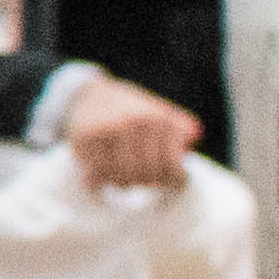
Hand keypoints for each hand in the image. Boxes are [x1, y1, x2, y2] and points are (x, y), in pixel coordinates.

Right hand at [64, 86, 199, 192]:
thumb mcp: (160, 114)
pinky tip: (101, 176)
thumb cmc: (131, 113)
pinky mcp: (86, 138)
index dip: (172, 181)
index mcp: (159, 118)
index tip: (168, 182)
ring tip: (122, 176)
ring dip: (122, 183)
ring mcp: (109, 129)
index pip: (172, 168)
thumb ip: (181, 129)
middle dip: (145, 182)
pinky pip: (96, 175)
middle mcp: (135, 122)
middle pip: (147, 176)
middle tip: (142, 179)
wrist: (88, 95)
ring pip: (122, 179)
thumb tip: (193, 136)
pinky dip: (98, 181)